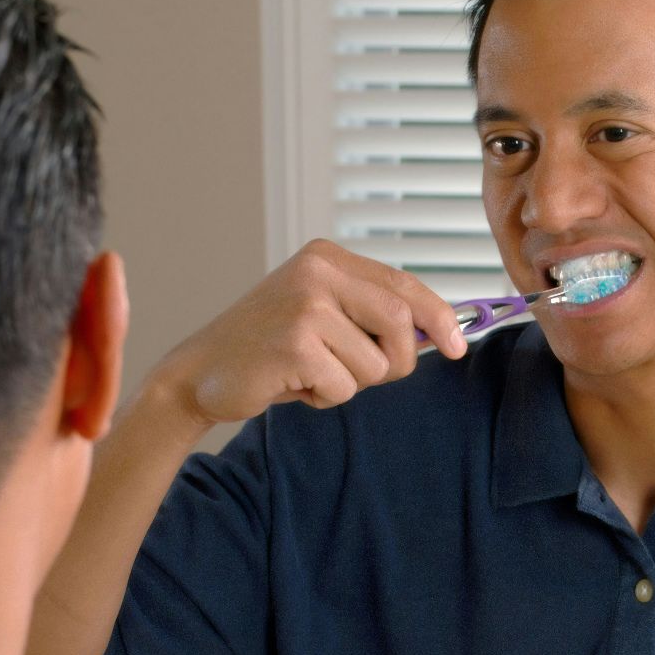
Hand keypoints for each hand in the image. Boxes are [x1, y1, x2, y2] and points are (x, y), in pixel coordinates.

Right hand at [153, 240, 467, 425]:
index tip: (455, 346)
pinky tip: (292, 384)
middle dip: (396, 362)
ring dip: (352, 383)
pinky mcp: (294, 342)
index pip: (404, 284)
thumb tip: (439, 334)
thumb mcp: (322, 317)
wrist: (200, 374)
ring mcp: (304, 304)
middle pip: (400, 322)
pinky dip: (326, 397)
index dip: (439, 317)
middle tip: (365, 376)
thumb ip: (371, 316)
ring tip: (311, 374)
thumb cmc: (268, 351)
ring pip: (375, 363)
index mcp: (326, 257)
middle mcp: (317, 270)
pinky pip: (345, 386)